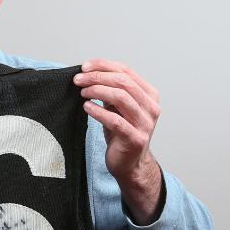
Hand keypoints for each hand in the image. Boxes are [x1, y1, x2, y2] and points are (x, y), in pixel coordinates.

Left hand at [74, 59, 163, 224]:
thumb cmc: (121, 133)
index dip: (103, 65)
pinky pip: (115, 121)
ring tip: (82, 93)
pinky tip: (87, 107)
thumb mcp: (118, 107)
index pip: (126, 71)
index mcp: (149, 95)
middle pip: (123, 82)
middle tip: (78, 80)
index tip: (84, 66)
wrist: (130, 164)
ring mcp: (145, 124)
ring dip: (97, 91)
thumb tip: (88, 73)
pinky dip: (98, 111)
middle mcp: (151, 107)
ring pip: (121, 97)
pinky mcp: (136, 139)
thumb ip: (111, 90)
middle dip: (97, 77)